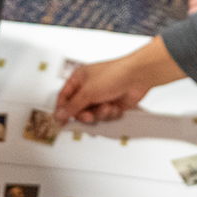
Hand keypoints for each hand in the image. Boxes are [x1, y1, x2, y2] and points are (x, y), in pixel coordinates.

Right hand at [53, 37, 184, 124]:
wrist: (138, 77)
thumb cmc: (114, 75)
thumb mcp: (88, 92)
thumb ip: (72, 106)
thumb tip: (59, 114)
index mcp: (79, 78)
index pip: (64, 97)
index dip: (62, 110)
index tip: (61, 122)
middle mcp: (89, 88)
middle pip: (78, 109)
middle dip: (85, 114)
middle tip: (89, 116)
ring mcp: (100, 96)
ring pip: (93, 114)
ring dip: (100, 113)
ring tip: (107, 106)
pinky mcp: (112, 104)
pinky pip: (105, 116)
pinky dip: (110, 113)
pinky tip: (115, 106)